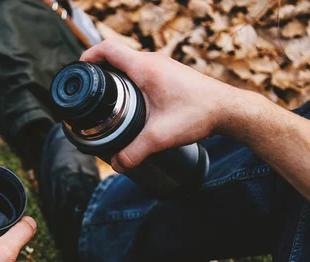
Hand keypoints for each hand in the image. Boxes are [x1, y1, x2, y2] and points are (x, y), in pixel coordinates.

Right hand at [80, 40, 240, 172]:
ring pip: (130, 63)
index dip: (89, 56)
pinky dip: (130, 80)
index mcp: (145, 68)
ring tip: (106, 97)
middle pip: (116, 56)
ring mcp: (163, 66)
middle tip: (89, 89)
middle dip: (99, 69)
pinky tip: (131, 101)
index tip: (80, 70)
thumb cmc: (199, 114)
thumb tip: (116, 164)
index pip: (108, 49)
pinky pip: (143, 70)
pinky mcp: (171, 74)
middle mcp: (153, 61)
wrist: (229, 109)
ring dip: (116, 75)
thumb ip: (135, 151)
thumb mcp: (161, 136)